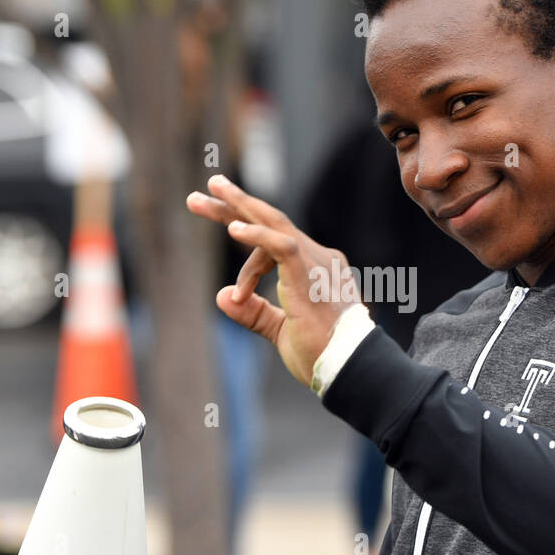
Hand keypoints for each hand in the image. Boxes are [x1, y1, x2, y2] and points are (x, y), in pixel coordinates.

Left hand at [186, 174, 361, 387]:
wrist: (349, 368)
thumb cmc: (323, 355)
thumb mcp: (282, 332)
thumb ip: (255, 314)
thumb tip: (222, 295)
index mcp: (316, 270)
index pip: (277, 246)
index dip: (250, 265)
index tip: (238, 296)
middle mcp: (318, 258)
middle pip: (272, 222)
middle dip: (237, 205)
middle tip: (208, 187)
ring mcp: (315, 261)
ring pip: (273, 222)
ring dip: (237, 207)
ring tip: (205, 194)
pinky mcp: (309, 272)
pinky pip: (281, 244)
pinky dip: (256, 235)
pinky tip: (233, 229)